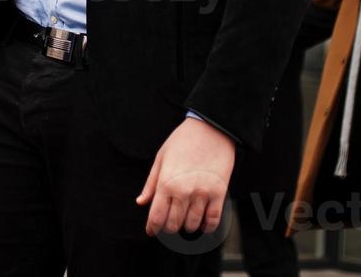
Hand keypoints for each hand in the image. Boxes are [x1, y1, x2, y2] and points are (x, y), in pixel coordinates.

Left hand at [136, 116, 234, 238]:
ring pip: (192, 225)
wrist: (211, 129)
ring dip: (187, 227)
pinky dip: (207, 227)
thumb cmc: (183, 140)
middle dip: (168, 228)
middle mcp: (183, 191)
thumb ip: (151, 183)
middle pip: (174, 224)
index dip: (152, 228)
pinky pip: (213, 220)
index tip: (151, 231)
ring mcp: (202, 193)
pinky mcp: (219, 193)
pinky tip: (203, 224)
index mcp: (166, 183)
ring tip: (185, 220)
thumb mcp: (161, 158)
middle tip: (168, 224)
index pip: (156, 216)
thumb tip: (141, 202)